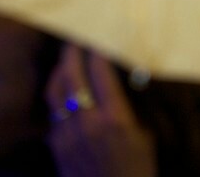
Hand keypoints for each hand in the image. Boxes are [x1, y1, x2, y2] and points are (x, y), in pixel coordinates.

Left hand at [47, 45, 155, 176]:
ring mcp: (68, 134)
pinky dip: (58, 93)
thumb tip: (125, 78)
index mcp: (115, 119)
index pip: (100, 71)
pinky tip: (63, 86)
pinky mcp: (56, 145)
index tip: (99, 35)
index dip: (97, 50)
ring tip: (66, 56)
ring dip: (60, 69)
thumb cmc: (138, 171)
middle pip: (72, 74)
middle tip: (76, 36)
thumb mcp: (145, 137)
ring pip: (55, 90)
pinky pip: (53, 110)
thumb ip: (131, 107)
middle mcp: (88, 123)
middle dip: (73, 51)